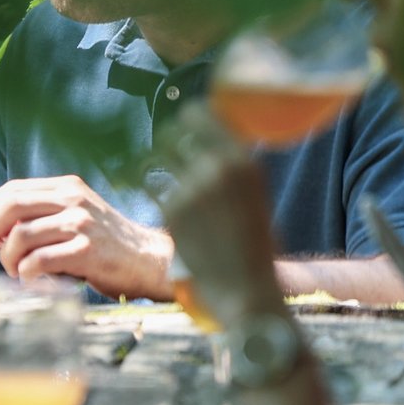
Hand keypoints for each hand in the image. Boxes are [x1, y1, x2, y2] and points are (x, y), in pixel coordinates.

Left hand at [0, 176, 173, 298]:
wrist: (147, 258)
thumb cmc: (106, 241)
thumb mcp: (77, 213)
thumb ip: (43, 213)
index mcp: (67, 187)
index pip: (14, 189)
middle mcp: (72, 200)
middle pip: (12, 206)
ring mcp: (80, 224)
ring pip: (22, 236)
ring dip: (9, 257)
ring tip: (15, 269)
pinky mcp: (86, 251)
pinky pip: (40, 260)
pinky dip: (27, 272)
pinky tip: (31, 278)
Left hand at [160, 132, 282, 321]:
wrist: (245, 289)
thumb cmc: (254, 248)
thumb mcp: (256, 198)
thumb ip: (234, 171)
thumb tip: (211, 148)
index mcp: (244, 162)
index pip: (203, 114)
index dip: (189, 117)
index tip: (183, 124)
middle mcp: (218, 168)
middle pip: (174, 131)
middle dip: (167, 140)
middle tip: (165, 151)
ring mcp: (193, 188)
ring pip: (156, 156)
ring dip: (153, 161)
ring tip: (153, 172)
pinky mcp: (171, 210)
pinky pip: (149, 185)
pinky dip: (147, 188)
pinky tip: (150, 195)